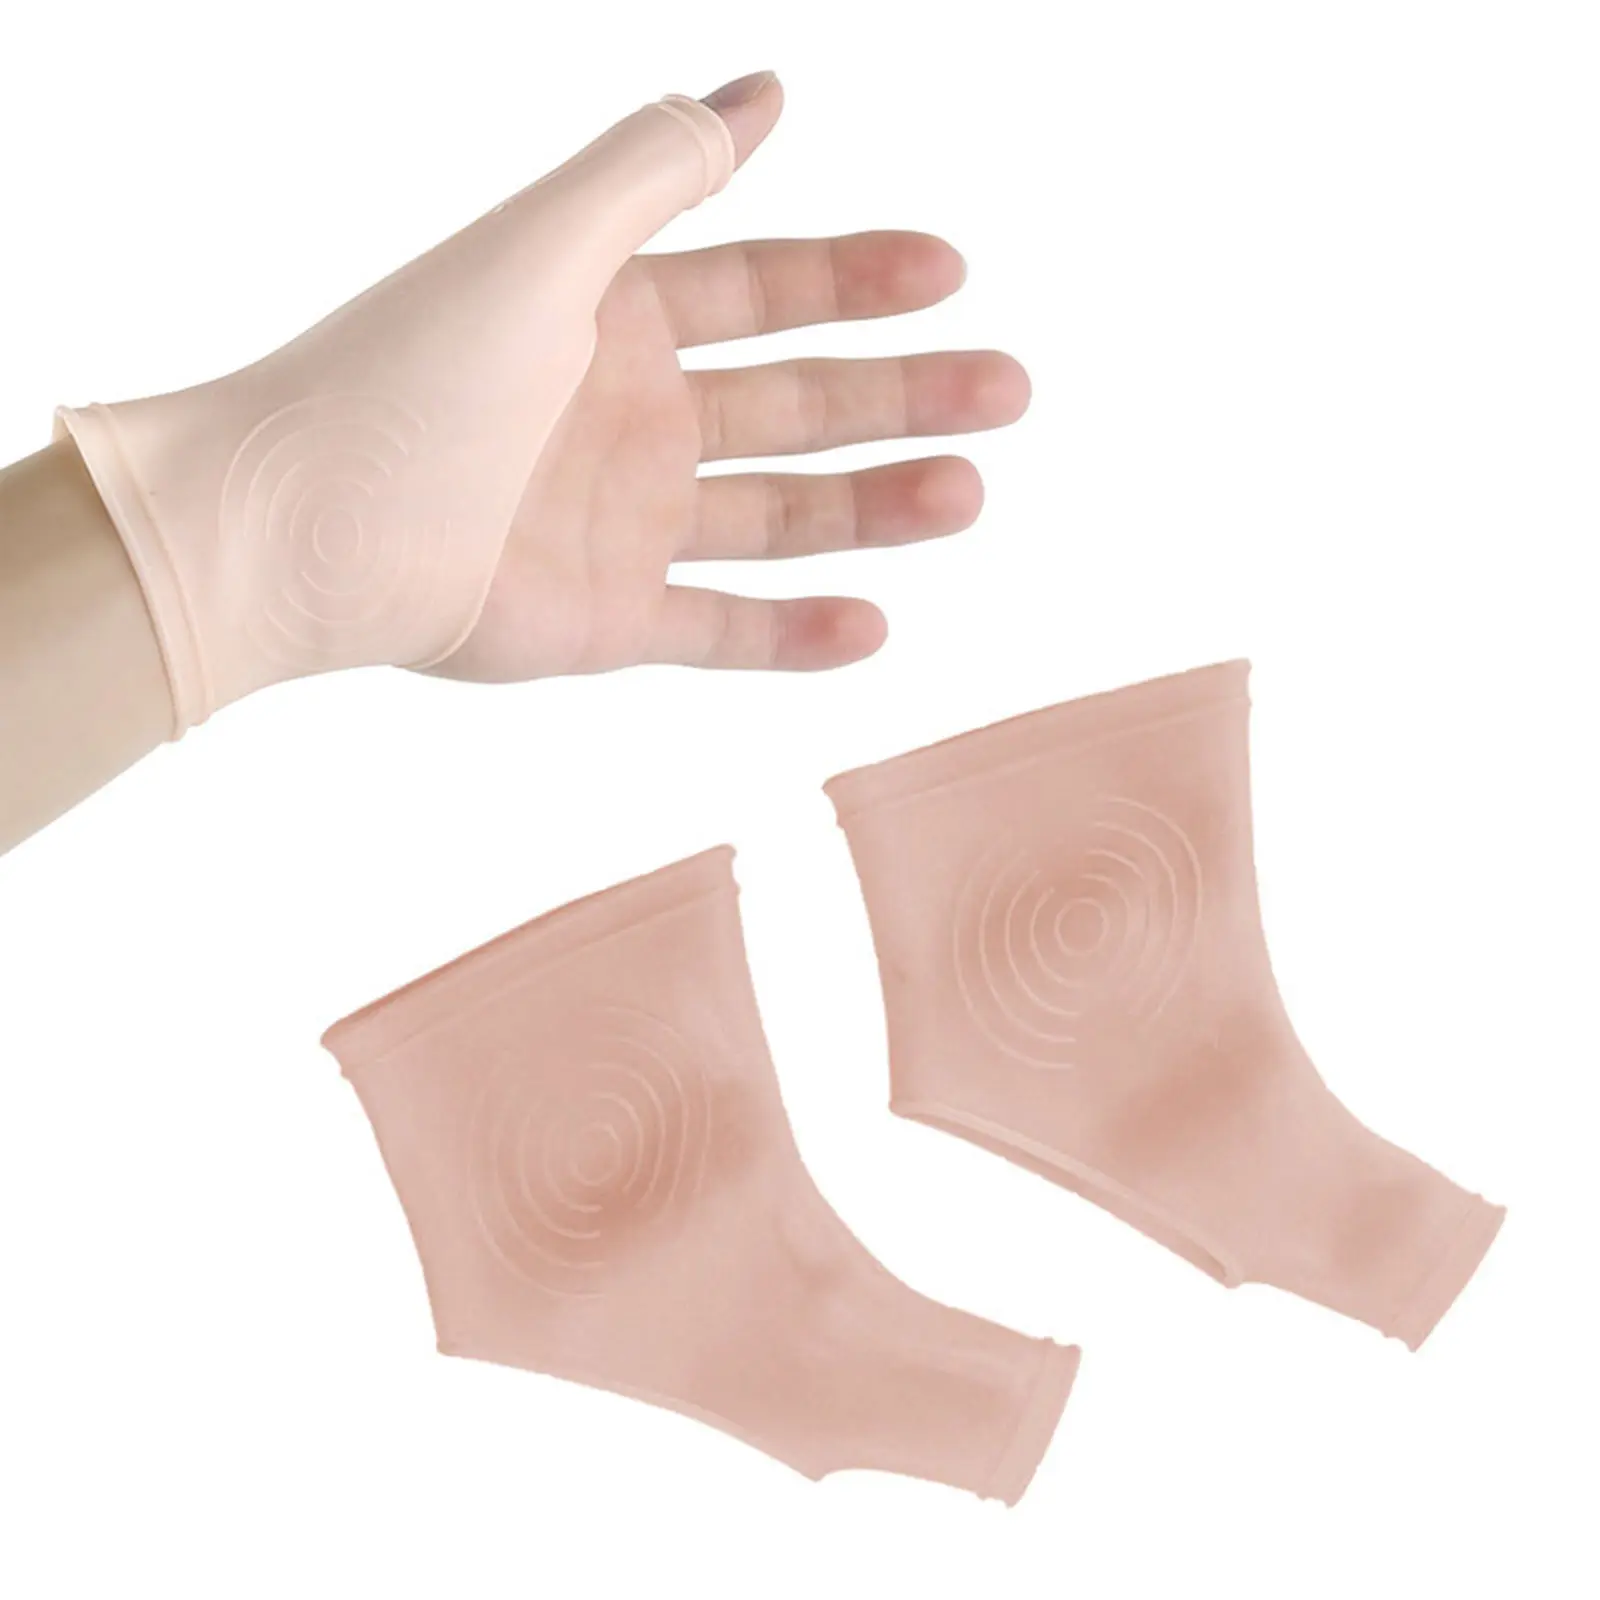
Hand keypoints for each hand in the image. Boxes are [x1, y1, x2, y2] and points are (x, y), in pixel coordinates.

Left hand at [433, 72, 1030, 681]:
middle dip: (904, 396)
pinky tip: (872, 623)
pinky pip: (724, 629)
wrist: (307, 529)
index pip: (764, 292)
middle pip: (798, 404)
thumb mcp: (545, 246)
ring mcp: (627, 525)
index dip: (857, 279)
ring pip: (779, 515)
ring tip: (966, 497)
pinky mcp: (612, 621)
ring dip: (876, 507)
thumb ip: (657, 168)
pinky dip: (797, 634)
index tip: (949, 272)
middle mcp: (632, 420)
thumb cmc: (412, 373)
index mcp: (615, 320)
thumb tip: (765, 85)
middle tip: (1006, 392)